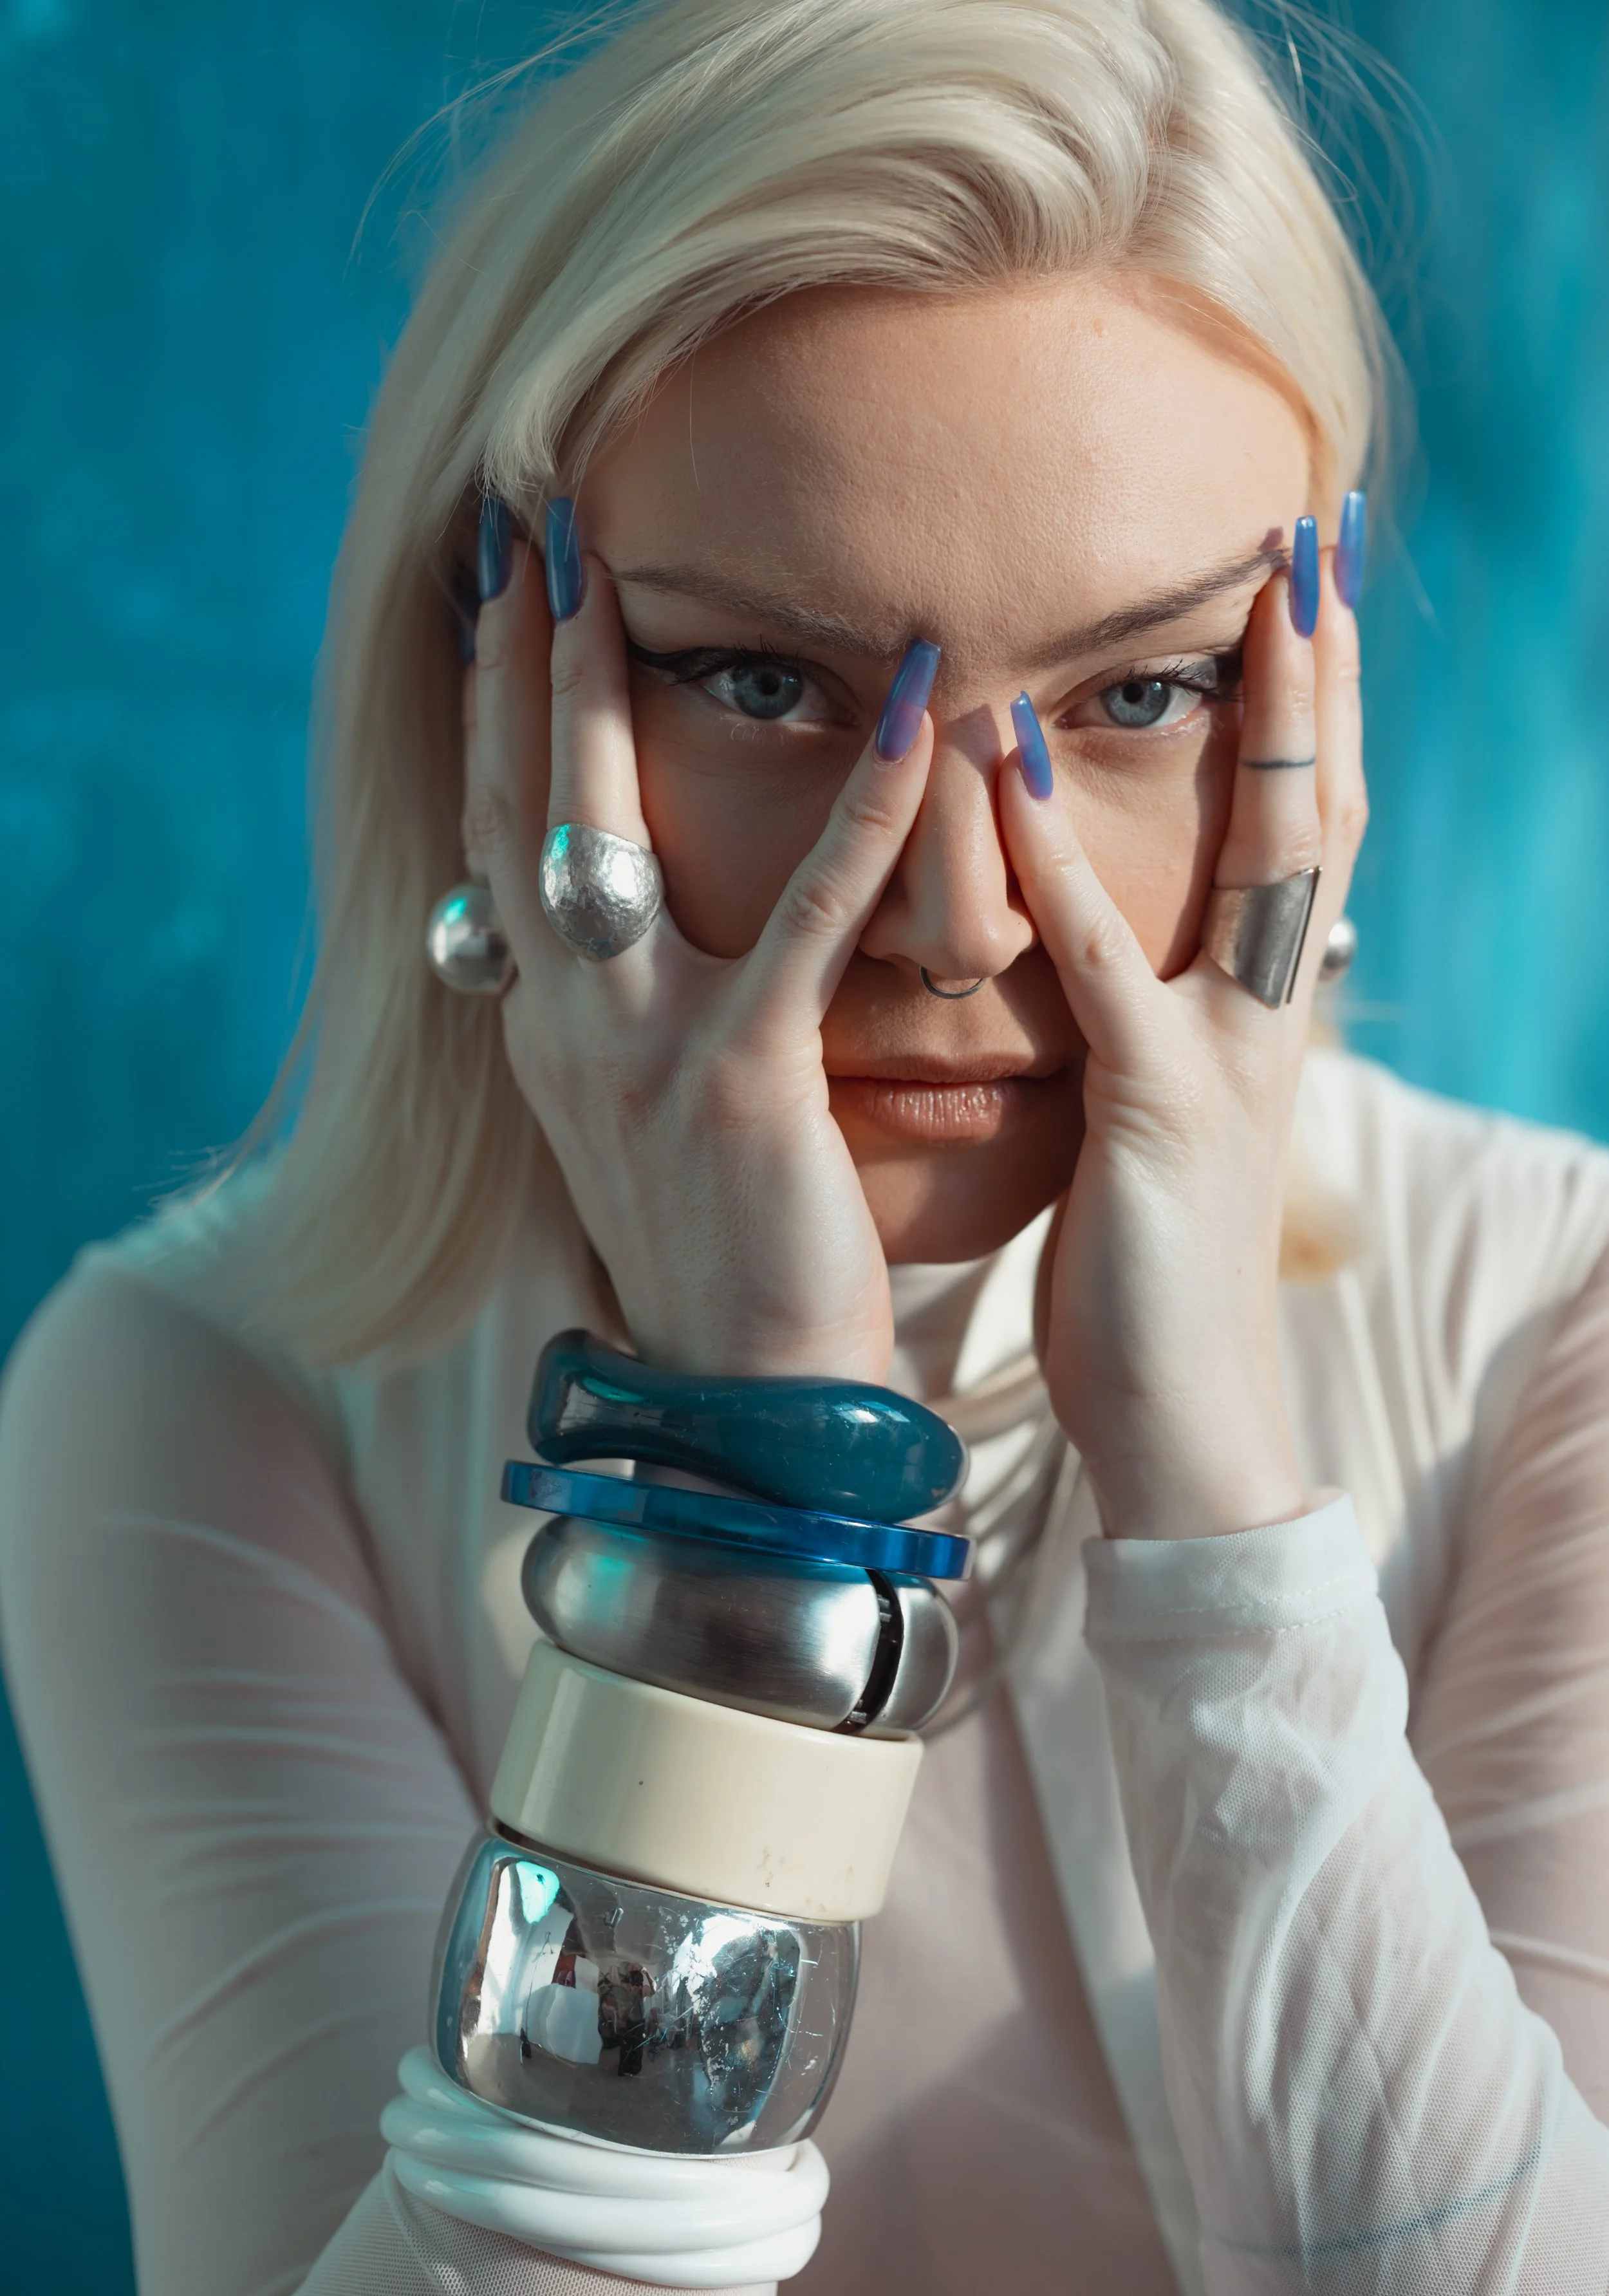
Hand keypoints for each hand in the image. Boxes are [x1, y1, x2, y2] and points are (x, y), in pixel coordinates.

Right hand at [462, 529, 933, 1380]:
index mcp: (542, 1027)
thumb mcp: (642, 1112)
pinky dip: (861, 809)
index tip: (492, 587)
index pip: (492, 832)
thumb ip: (620, 1003)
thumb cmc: (719, 1244)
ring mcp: (636, 1053)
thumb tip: (610, 911)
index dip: (486, 704)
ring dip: (604, 687)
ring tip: (618, 565)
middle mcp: (560, 1026)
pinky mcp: (740, 1086)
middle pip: (513, 803)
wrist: (750, 1399)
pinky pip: (808, 918)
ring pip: (606, 831)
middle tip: (522, 522)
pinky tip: (911, 710)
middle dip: (510, 658)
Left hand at [1004, 550, 1367, 1538]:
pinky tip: (1018, 765)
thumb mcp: (1162, 1114)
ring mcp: (1230, 1054)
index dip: (1318, 701)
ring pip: (1271, 852)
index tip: (1312, 580)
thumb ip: (1150, 1015)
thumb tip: (1121, 943)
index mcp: (1265, 1007)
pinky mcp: (1160, 1109)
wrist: (1182, 1411)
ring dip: (1268, 713)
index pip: (1309, 823)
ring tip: (1254, 583)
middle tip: (1321, 530)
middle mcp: (1274, 1009)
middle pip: (1325, 803)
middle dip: (1328, 666)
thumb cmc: (1151, 1263)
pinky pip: (1113, 965)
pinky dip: (1069, 864)